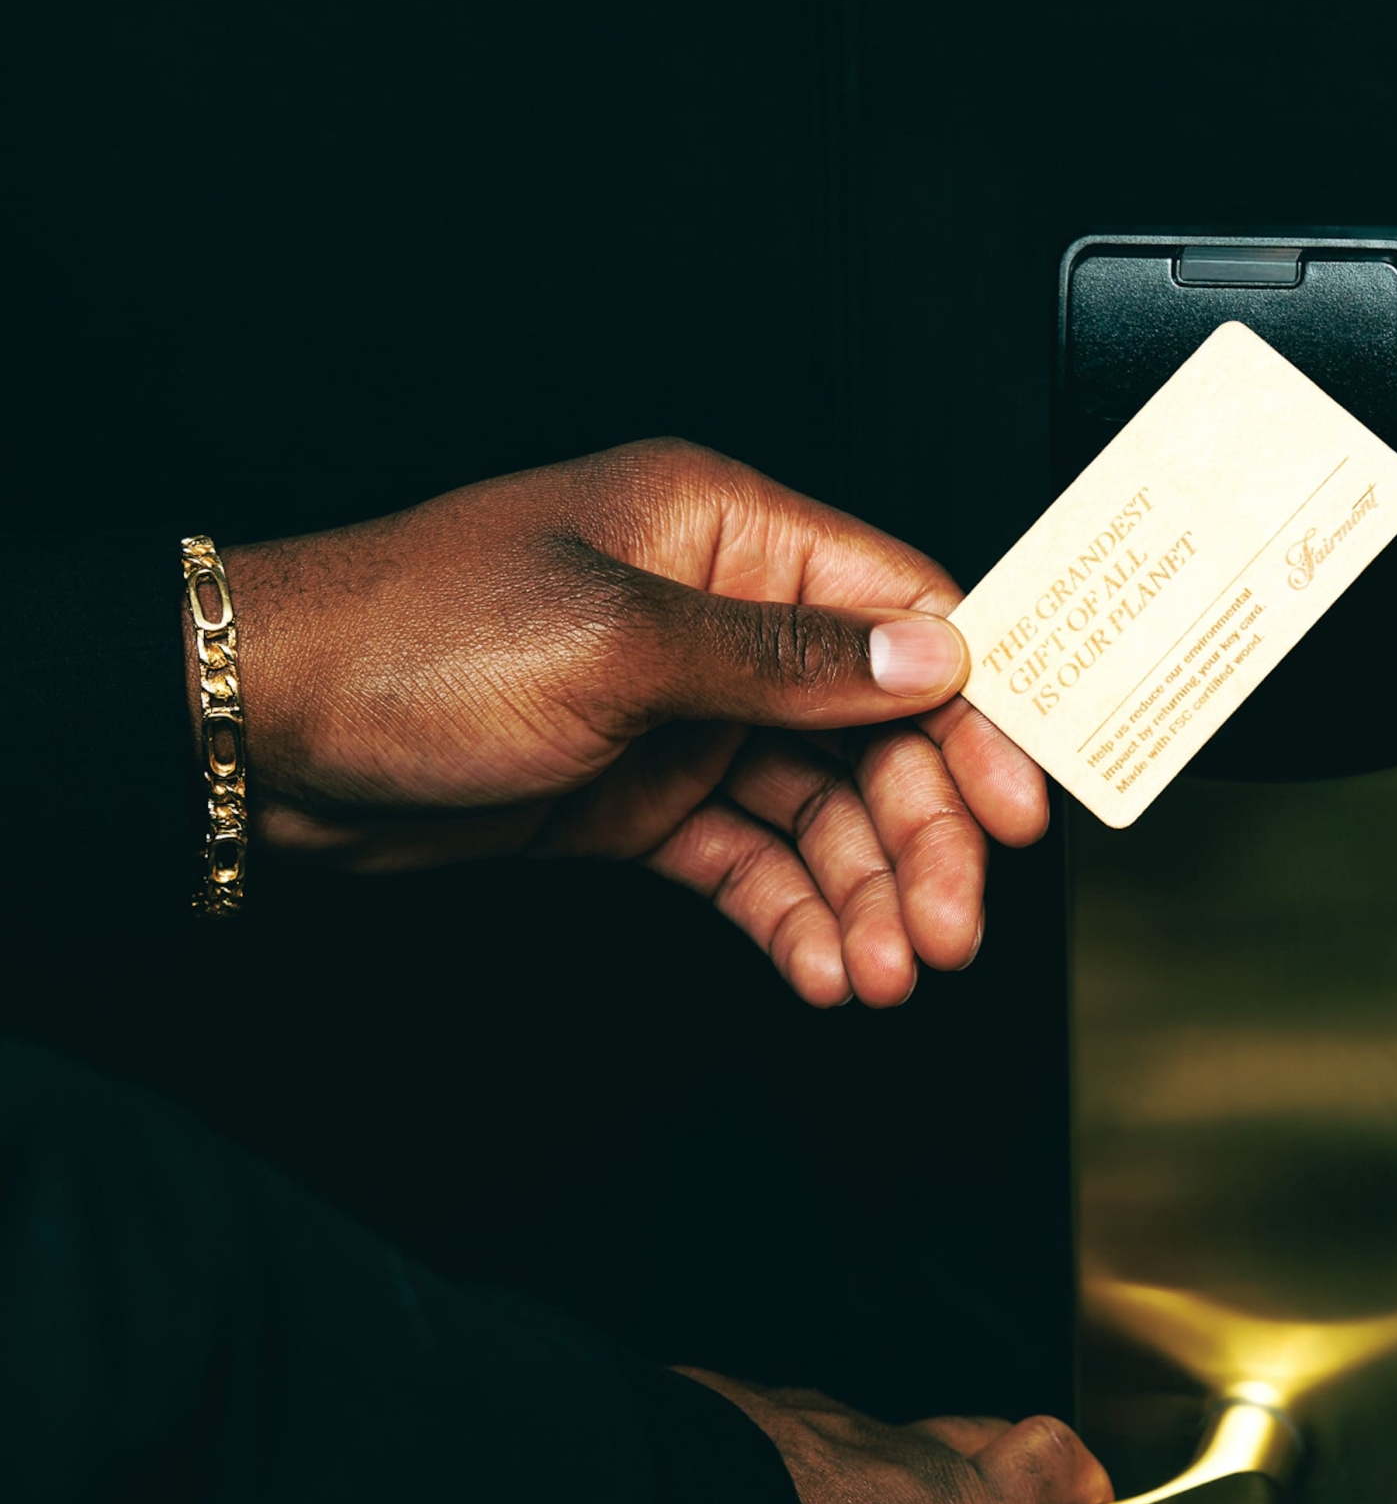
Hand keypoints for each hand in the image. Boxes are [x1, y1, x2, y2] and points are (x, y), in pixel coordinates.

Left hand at [216, 440, 1047, 1005]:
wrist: (266, 736)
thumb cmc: (413, 639)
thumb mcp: (616, 642)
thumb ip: (785, 659)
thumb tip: (933, 649)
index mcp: (723, 531)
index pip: (903, 608)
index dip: (979, 709)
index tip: (1023, 805)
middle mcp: (718, 617)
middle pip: (878, 726)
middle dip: (923, 832)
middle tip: (950, 927)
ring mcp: (681, 713)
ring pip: (821, 806)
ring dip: (864, 892)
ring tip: (888, 972)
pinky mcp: (640, 797)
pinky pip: (750, 857)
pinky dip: (791, 913)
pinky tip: (823, 967)